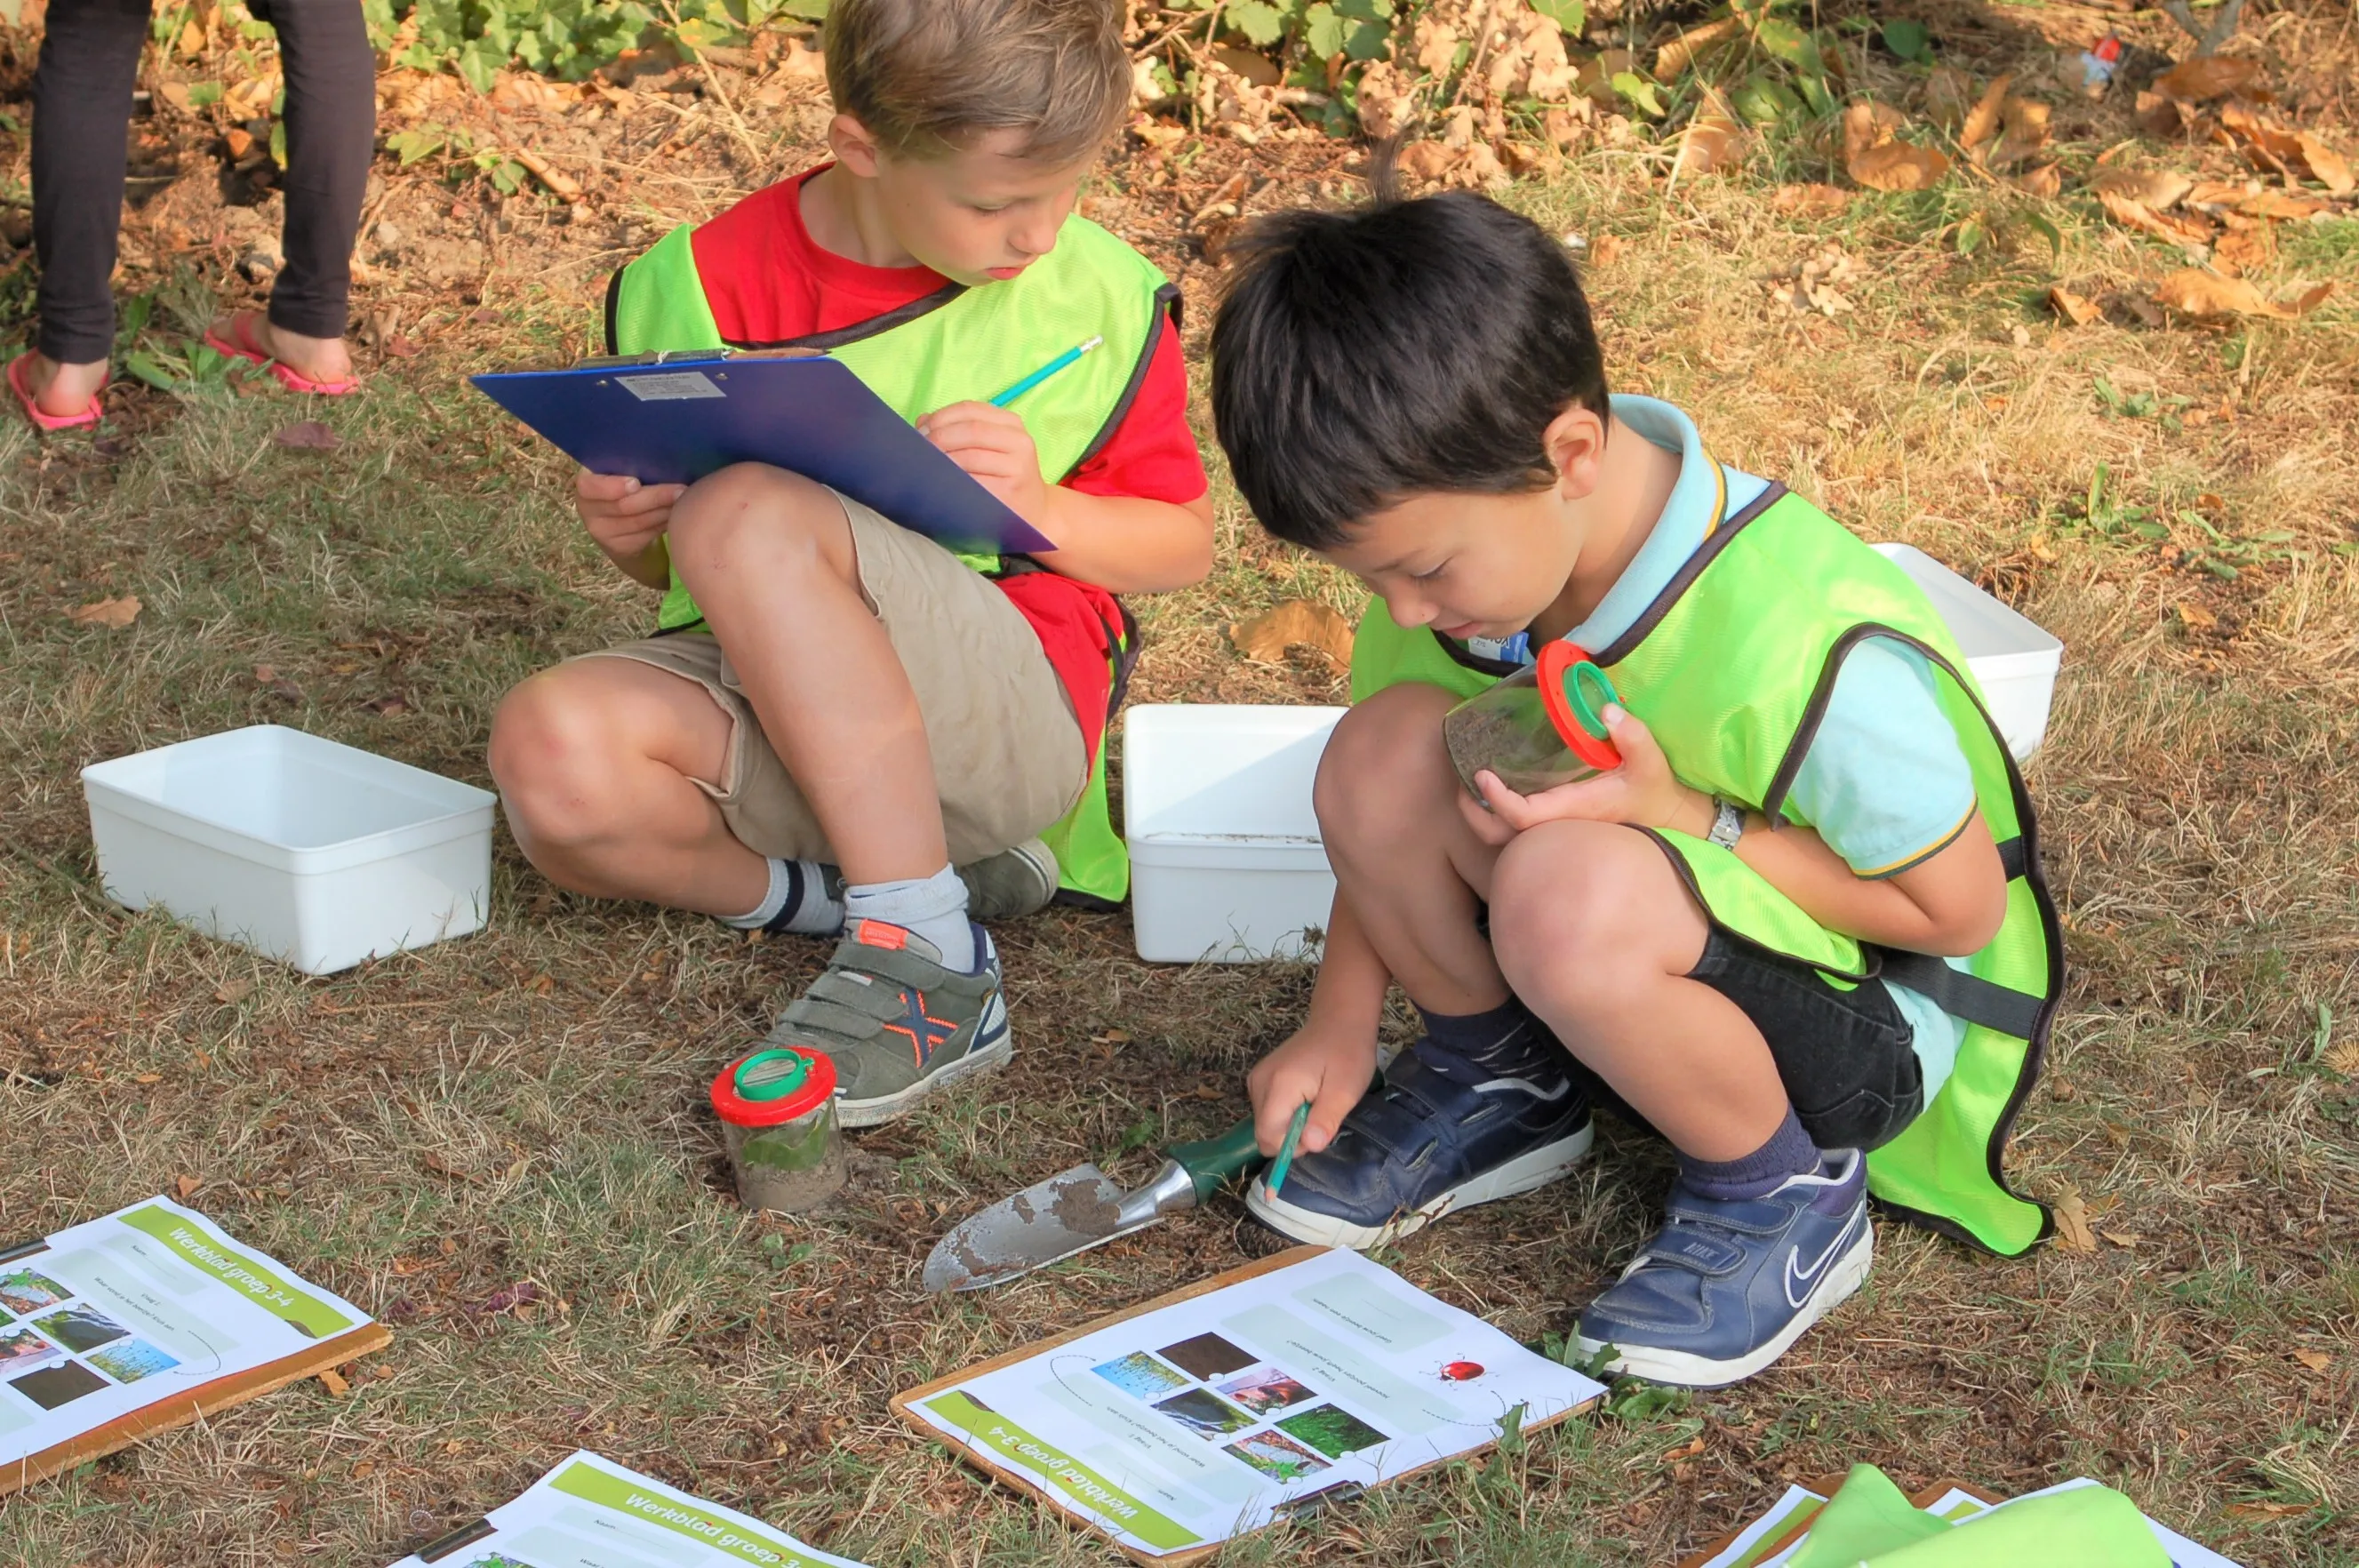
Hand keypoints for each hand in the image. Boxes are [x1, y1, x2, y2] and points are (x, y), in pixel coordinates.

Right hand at [575, 469, 684, 563]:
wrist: (619, 518)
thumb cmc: (623, 482)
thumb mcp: (621, 470)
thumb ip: (630, 463)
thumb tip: (661, 454)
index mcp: (586, 484)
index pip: (591, 487)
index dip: (613, 486)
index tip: (636, 483)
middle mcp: (588, 511)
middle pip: (624, 506)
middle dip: (656, 496)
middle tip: (681, 489)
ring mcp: (603, 533)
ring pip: (639, 522)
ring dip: (665, 510)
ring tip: (684, 499)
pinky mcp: (620, 548)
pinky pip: (647, 535)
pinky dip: (664, 523)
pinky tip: (677, 514)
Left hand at [916, 401, 1052, 525]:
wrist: (1033, 512)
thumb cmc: (1002, 477)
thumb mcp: (987, 447)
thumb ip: (958, 430)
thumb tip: (922, 421)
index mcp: (1011, 423)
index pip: (970, 409)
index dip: (941, 416)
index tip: (921, 430)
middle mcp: (1019, 441)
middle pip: (970, 430)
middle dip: (939, 438)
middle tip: (919, 450)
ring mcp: (1018, 467)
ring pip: (970, 456)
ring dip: (942, 461)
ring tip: (926, 467)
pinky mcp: (1010, 491)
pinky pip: (973, 482)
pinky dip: (952, 481)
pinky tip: (941, 484)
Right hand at [1246, 1023, 1378, 1157]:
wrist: (1339, 1021)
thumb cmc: (1347, 1054)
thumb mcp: (1346, 1091)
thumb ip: (1326, 1119)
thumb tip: (1310, 1146)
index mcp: (1278, 1086)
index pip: (1268, 1137)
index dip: (1293, 1145)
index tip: (1318, 1129)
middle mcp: (1259, 1082)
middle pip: (1264, 1132)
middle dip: (1292, 1135)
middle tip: (1320, 1114)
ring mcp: (1256, 1079)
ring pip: (1265, 1124)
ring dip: (1290, 1124)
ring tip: (1315, 1102)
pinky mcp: (1259, 1078)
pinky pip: (1267, 1112)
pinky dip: (1286, 1113)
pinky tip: (1305, 1097)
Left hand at [1454, 703, 1712, 843]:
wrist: (1663, 815)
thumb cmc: (1652, 789)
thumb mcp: (1650, 761)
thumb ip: (1633, 736)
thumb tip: (1607, 712)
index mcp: (1573, 812)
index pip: (1524, 816)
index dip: (1498, 800)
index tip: (1481, 775)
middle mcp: (1556, 826)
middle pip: (1499, 834)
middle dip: (1473, 813)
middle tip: (1463, 780)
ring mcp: (1552, 830)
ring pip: (1502, 835)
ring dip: (1480, 812)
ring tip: (1469, 782)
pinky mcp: (1552, 825)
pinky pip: (1512, 827)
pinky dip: (1494, 811)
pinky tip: (1491, 785)